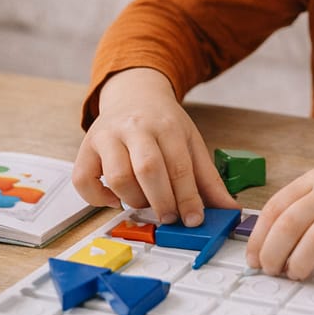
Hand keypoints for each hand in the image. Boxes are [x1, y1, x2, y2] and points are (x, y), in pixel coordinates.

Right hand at [72, 68, 236, 224]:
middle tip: (170, 218)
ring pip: (117, 176)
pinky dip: (98, 198)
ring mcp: (107, 136)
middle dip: (162, 200)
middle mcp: (135, 127)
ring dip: (133, 200)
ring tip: (145, 203)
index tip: (194, 219)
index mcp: (167, 125)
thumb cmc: (164, 125)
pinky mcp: (86, 148)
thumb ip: (208, 179)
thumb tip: (229, 211)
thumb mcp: (191, 143)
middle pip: (147, 168)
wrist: (135, 95)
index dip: (188, 197)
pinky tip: (116, 199)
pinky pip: (83, 180)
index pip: (179, 166)